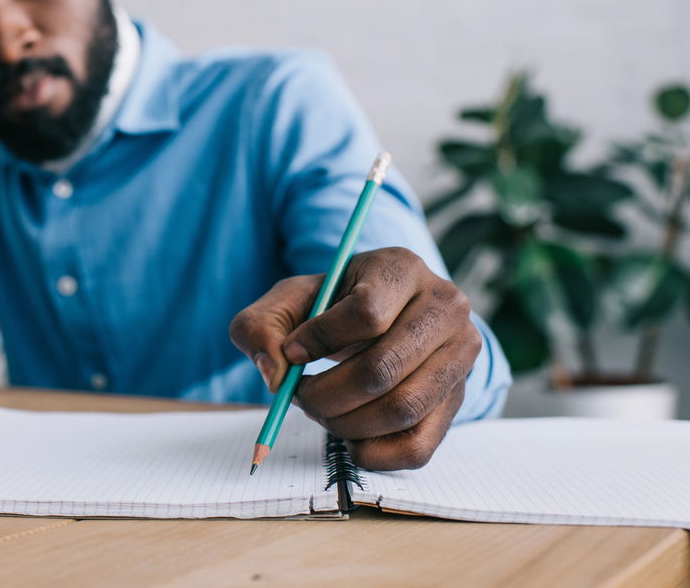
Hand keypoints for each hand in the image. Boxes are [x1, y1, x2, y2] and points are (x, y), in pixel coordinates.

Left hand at [229, 247, 480, 470]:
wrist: (382, 320)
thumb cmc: (330, 308)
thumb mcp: (288, 301)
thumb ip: (259, 326)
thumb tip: (274, 373)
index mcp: (402, 268)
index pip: (366, 313)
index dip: (318, 341)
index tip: (293, 352)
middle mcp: (446, 307)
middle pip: (382, 369)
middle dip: (325, 394)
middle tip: (300, 396)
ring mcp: (460, 356)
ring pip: (401, 409)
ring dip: (345, 424)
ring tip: (321, 411)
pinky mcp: (458, 400)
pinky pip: (418, 447)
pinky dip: (372, 453)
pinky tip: (348, 435)